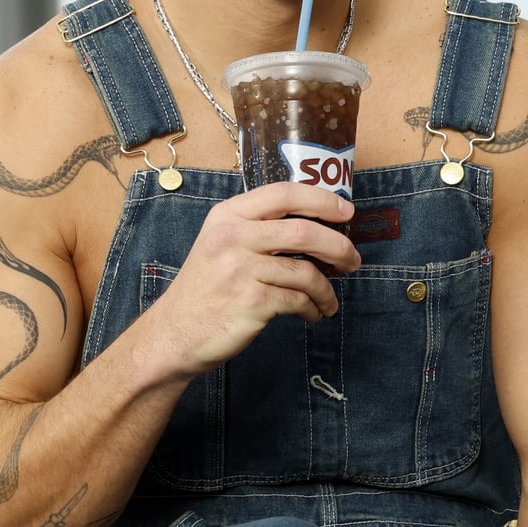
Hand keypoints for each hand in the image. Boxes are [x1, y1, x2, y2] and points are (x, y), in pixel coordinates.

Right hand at [142, 182, 361, 375]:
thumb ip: (257, 229)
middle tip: (352, 260)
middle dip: (338, 246)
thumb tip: (316, 227)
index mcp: (227, 216)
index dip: (321, 200)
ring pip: (306, 272)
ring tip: (330, 300)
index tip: (346, 211)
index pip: (283, 194)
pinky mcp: (251, 302)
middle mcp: (232, 237)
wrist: (175, 332)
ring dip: (327, 289)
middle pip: (304, 231)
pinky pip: (298, 300)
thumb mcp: (220, 244)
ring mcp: (241, 270)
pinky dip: (313, 308)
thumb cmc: (205, 289)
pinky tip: (312, 313)